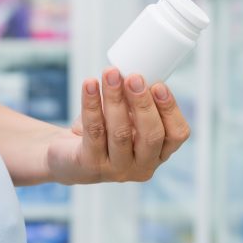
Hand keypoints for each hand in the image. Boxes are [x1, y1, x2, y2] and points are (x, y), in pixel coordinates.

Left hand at [45, 66, 190, 184]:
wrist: (66, 154)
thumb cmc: (103, 130)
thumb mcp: (126, 117)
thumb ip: (136, 100)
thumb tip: (136, 72)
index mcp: (159, 153)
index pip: (177, 134)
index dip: (170, 109)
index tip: (158, 84)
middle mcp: (142, 166)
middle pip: (151, 135)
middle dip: (143, 103)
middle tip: (133, 77)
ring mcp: (116, 170)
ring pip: (120, 133)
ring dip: (115, 99)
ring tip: (110, 74)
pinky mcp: (90, 166)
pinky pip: (94, 132)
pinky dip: (91, 104)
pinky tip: (90, 85)